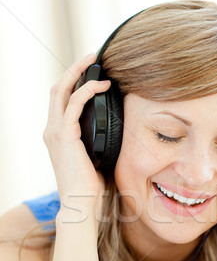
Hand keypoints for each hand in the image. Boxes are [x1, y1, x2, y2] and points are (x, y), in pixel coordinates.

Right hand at [43, 53, 110, 214]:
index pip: (61, 99)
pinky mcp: (65, 135)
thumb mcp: (95, 156)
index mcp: (57, 134)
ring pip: (61, 90)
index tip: (91, 70)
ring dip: (78, 72)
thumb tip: (119, 129)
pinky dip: (87, 90)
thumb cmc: (91, 186)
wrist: (81, 204)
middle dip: (73, 69)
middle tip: (92, 56)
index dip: (73, 81)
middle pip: (57, 88)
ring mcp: (55, 132)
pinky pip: (75, 103)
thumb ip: (98, 140)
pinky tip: (102, 85)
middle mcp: (52, 130)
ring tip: (95, 61)